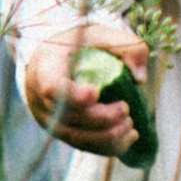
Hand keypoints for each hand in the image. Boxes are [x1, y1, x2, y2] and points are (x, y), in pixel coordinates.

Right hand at [20, 23, 148, 156]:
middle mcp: (40, 97)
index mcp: (46, 68)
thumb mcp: (100, 34)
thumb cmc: (79, 45)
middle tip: (125, 109)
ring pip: (76, 138)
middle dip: (102, 118)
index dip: (73, 95)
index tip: (96, 93)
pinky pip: (83, 146)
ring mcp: (50, 119)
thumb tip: (140, 78)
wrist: (55, 59)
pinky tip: (129, 138)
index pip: (52, 87)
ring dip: (107, 136)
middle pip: (69, 117)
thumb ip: (125, 46)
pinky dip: (108, 147)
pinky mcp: (62, 132)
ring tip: (130, 125)